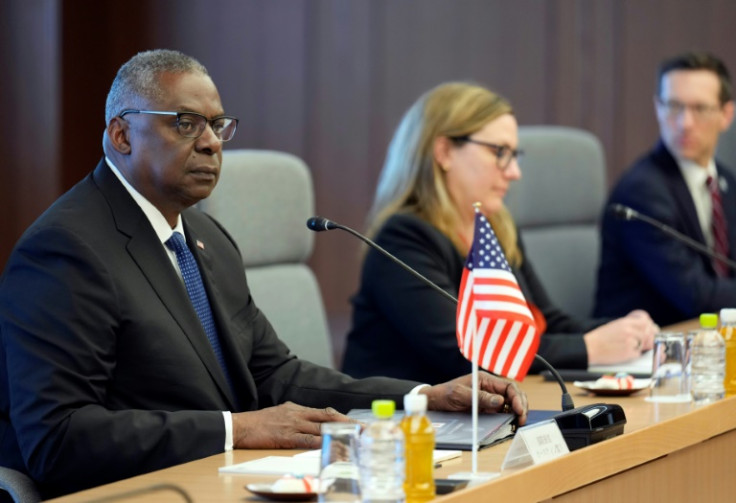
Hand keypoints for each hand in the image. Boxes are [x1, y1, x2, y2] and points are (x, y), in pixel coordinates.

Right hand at [232, 402, 351, 448]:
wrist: (239, 425)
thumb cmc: (258, 423)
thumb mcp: (280, 414)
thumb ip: (296, 417)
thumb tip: (310, 424)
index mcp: (297, 408)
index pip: (325, 412)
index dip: (342, 418)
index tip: (357, 423)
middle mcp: (298, 414)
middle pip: (329, 417)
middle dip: (348, 423)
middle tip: (364, 429)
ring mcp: (292, 424)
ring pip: (321, 428)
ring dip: (339, 433)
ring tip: (354, 439)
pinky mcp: (285, 436)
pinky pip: (306, 440)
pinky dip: (319, 443)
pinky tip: (330, 445)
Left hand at [420, 373, 527, 425]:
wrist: (434, 403)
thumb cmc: (445, 394)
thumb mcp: (460, 394)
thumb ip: (479, 397)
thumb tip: (500, 401)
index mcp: (486, 380)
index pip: (508, 386)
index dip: (517, 397)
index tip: (519, 409)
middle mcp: (490, 389)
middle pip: (513, 395)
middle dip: (521, 405)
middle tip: (522, 419)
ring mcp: (489, 400)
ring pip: (510, 405)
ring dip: (517, 413)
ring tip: (519, 423)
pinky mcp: (486, 410)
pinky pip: (502, 413)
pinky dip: (509, 418)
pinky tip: (512, 424)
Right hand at [584, 310, 657, 364]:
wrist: (589, 347)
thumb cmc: (599, 338)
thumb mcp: (614, 326)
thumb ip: (629, 326)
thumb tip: (643, 330)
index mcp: (625, 322)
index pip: (646, 321)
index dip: (650, 326)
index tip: (650, 330)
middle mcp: (629, 330)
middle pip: (650, 333)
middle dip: (649, 338)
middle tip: (645, 341)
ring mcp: (630, 341)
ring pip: (646, 344)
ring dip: (641, 347)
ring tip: (630, 347)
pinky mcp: (629, 353)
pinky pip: (639, 354)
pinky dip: (634, 355)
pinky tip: (625, 353)